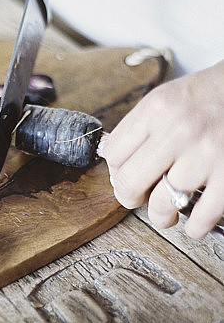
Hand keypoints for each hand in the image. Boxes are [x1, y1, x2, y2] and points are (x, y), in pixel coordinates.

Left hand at [99, 61, 223, 239]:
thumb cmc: (210, 95)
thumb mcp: (168, 98)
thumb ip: (140, 127)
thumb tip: (112, 159)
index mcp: (158, 109)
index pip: (114, 154)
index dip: (116, 170)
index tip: (125, 174)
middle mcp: (179, 131)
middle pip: (129, 182)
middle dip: (129, 197)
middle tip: (138, 198)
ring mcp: (206, 155)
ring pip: (161, 205)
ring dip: (160, 216)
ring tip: (166, 213)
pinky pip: (201, 217)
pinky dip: (195, 227)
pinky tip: (194, 222)